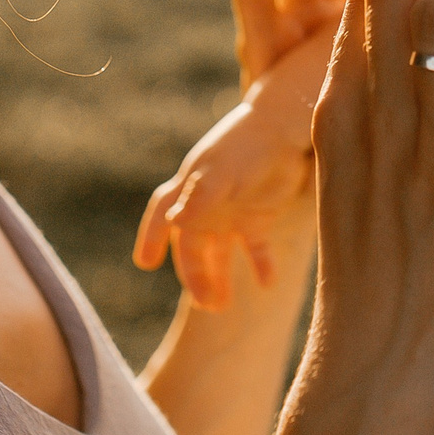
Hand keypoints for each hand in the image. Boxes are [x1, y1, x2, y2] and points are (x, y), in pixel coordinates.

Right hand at [132, 38, 326, 310]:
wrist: (287, 128)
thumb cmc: (248, 144)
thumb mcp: (222, 171)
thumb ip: (200, 197)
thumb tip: (174, 224)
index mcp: (190, 188)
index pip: (161, 215)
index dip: (150, 237)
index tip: (145, 263)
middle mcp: (207, 204)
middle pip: (192, 246)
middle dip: (194, 275)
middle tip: (206, 303)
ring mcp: (231, 212)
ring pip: (218, 253)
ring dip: (218, 278)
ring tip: (221, 306)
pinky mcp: (258, 217)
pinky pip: (256, 249)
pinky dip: (261, 266)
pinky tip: (268, 283)